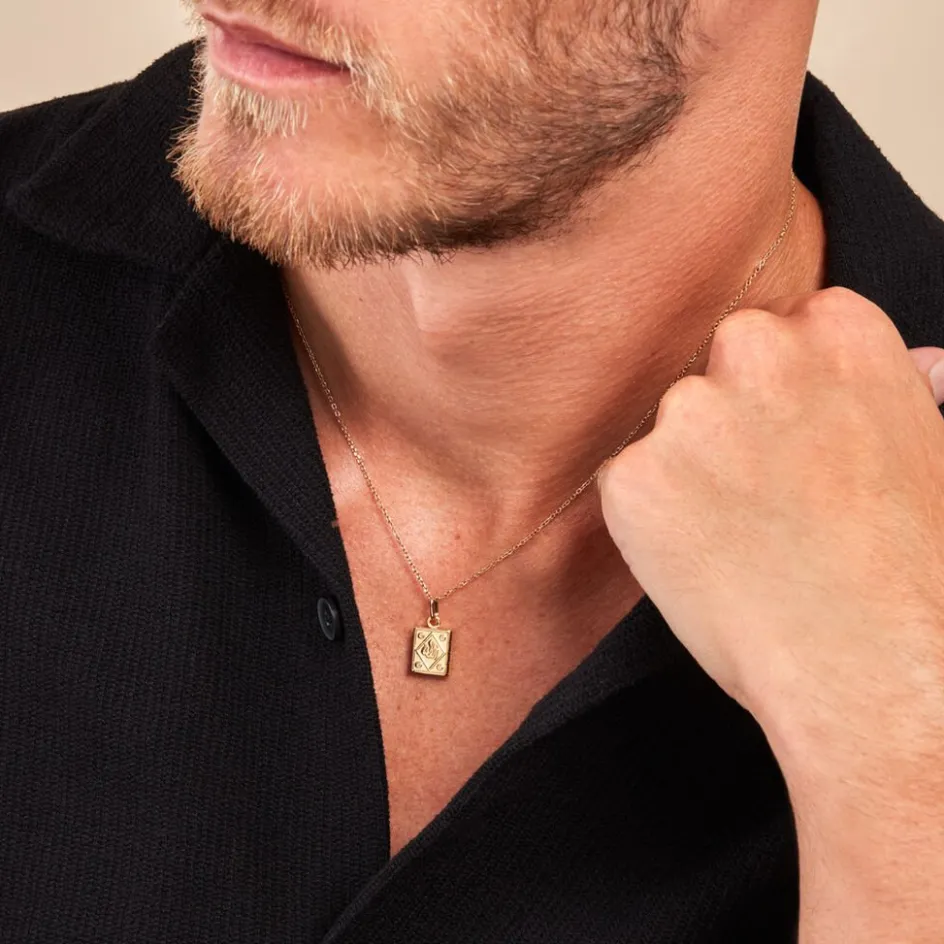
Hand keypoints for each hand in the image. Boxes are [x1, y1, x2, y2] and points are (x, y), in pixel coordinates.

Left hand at [598, 287, 943, 939]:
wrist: (879, 670)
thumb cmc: (917, 575)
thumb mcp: (932, 455)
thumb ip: (898, 393)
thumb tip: (924, 363)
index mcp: (842, 332)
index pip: (785, 330)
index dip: (782, 396)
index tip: (793, 442)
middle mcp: (760, 353)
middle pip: (716, 363)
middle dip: (730, 417)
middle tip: (761, 491)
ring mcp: (689, 414)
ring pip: (669, 426)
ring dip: (687, 469)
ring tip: (740, 538)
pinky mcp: (634, 477)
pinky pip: (628, 482)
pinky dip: (650, 518)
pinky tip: (703, 560)